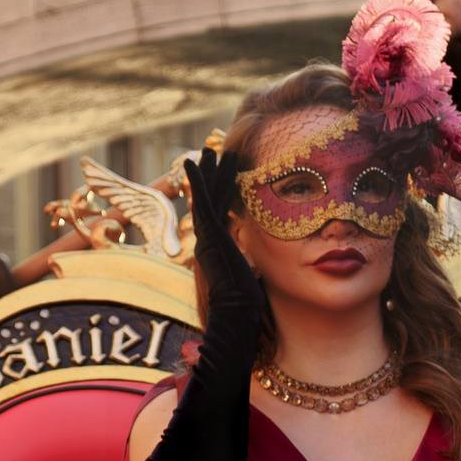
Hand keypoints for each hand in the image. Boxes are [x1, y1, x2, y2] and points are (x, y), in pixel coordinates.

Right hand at [184, 149, 264, 320]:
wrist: (236, 311)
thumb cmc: (247, 303)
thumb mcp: (253, 277)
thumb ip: (254, 266)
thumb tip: (266, 267)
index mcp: (220, 247)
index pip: (223, 211)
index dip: (226, 191)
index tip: (229, 176)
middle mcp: (210, 238)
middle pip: (213, 199)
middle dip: (216, 175)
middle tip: (217, 153)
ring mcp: (207, 234)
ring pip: (208, 195)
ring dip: (210, 170)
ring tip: (213, 149)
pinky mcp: (209, 231)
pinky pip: (202, 199)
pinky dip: (197, 179)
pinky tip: (194, 160)